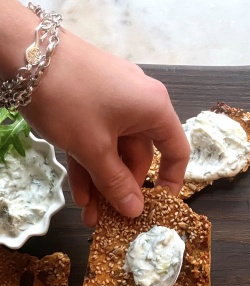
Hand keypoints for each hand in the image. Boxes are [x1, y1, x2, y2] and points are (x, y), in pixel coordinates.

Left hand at [20, 27, 189, 225]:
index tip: (158, 206)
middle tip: (112, 217)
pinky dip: (89, 164)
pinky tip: (80, 195)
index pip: (175, 151)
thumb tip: (135, 211)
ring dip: (102, 183)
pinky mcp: (91, 102)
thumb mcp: (93, 148)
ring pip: (115, 151)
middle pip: (139, 156)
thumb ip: (116, 183)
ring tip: (91, 215)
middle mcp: (139, 105)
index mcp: (154, 110)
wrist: (19, 50)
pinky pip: (97, 139)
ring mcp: (114, 103)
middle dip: (122, 189)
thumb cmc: (69, 98)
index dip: (170, 182)